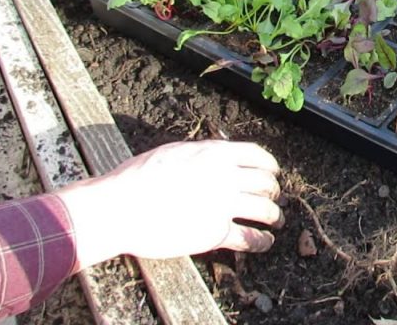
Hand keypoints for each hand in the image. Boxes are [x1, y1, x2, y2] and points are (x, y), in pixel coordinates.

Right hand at [57, 140, 281, 270]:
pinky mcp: (215, 233)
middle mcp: (225, 177)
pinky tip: (265, 242)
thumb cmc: (138, 178)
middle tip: (273, 197)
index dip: (270, 166)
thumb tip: (215, 156)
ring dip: (275, 217)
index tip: (273, 172)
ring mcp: (222, 205)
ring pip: (264, 210)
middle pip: (265, 183)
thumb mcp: (175, 152)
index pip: (257, 155)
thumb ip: (202, 154)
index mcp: (215, 154)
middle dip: (273, 191)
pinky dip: (262, 241)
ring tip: (276, 221)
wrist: (120, 207)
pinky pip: (250, 238)